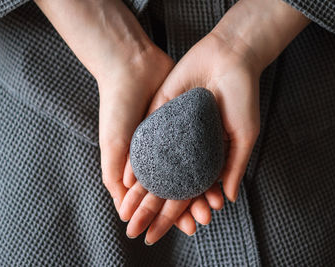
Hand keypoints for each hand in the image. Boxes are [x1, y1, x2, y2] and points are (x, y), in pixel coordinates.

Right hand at [34, 0, 221, 234]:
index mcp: (139, 162)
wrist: (133, 66)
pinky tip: (221, 175)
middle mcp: (158, 153)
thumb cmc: (117, 106)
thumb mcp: (113, 144)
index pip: (157, 195)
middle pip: (178, 185)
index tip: (186, 228)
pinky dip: (212, 162)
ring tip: (217, 203)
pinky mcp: (187, 122)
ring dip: (204, 188)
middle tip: (205, 219)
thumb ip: (118, 176)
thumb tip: (124, 209)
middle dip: (191, 205)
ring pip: (193, 169)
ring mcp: (174, 138)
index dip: (170, 213)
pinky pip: (202, 146)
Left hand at [119, 0, 309, 244]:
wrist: (229, 59)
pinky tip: (129, 182)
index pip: (192, 190)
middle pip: (167, 185)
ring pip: (153, 168)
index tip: (182, 233)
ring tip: (130, 216)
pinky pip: (145, 142)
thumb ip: (234, 166)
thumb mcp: (243, 135)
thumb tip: (227, 200)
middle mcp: (186, 148)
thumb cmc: (242, 97)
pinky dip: (137, 162)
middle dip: (155, 211)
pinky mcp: (159, 115)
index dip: (186, 212)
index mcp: (206, 156)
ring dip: (142, 193)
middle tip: (141, 234)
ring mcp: (171, 133)